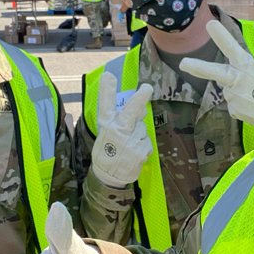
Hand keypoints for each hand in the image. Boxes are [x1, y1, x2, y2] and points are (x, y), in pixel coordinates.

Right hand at [91, 71, 153, 187]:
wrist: (109, 177)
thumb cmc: (108, 150)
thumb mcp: (108, 132)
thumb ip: (123, 119)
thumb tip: (143, 107)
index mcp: (106, 125)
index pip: (105, 104)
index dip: (107, 90)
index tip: (109, 76)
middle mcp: (116, 131)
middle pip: (130, 112)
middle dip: (140, 99)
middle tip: (147, 88)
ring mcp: (129, 142)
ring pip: (142, 129)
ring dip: (139, 134)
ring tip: (128, 146)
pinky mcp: (140, 152)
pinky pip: (146, 143)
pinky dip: (142, 147)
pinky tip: (133, 154)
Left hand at [180, 20, 253, 131]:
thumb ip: (242, 73)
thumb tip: (229, 80)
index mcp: (248, 66)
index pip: (233, 48)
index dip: (221, 36)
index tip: (209, 24)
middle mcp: (238, 81)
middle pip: (216, 72)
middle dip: (198, 67)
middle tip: (183, 64)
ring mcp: (234, 97)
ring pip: (229, 92)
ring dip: (239, 94)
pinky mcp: (234, 111)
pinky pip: (233, 106)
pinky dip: (241, 106)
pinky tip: (253, 107)